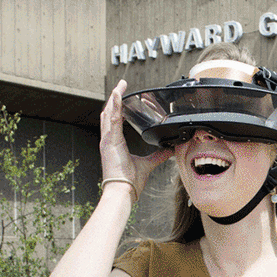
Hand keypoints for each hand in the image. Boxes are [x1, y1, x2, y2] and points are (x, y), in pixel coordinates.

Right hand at [100, 80, 168, 194]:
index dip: (118, 108)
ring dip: (115, 98)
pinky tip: (118, 95)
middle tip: (121, 85)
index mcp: (115, 143)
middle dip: (115, 98)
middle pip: (109, 113)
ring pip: (109, 113)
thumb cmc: (129, 182)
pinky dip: (114, 106)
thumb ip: (158, 155)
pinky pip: (112, 119)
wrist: (122, 192)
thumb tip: (169, 150)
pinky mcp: (110, 142)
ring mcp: (107, 140)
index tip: (123, 97)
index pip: (115, 120)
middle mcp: (108, 140)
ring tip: (120, 86)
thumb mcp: (147, 164)